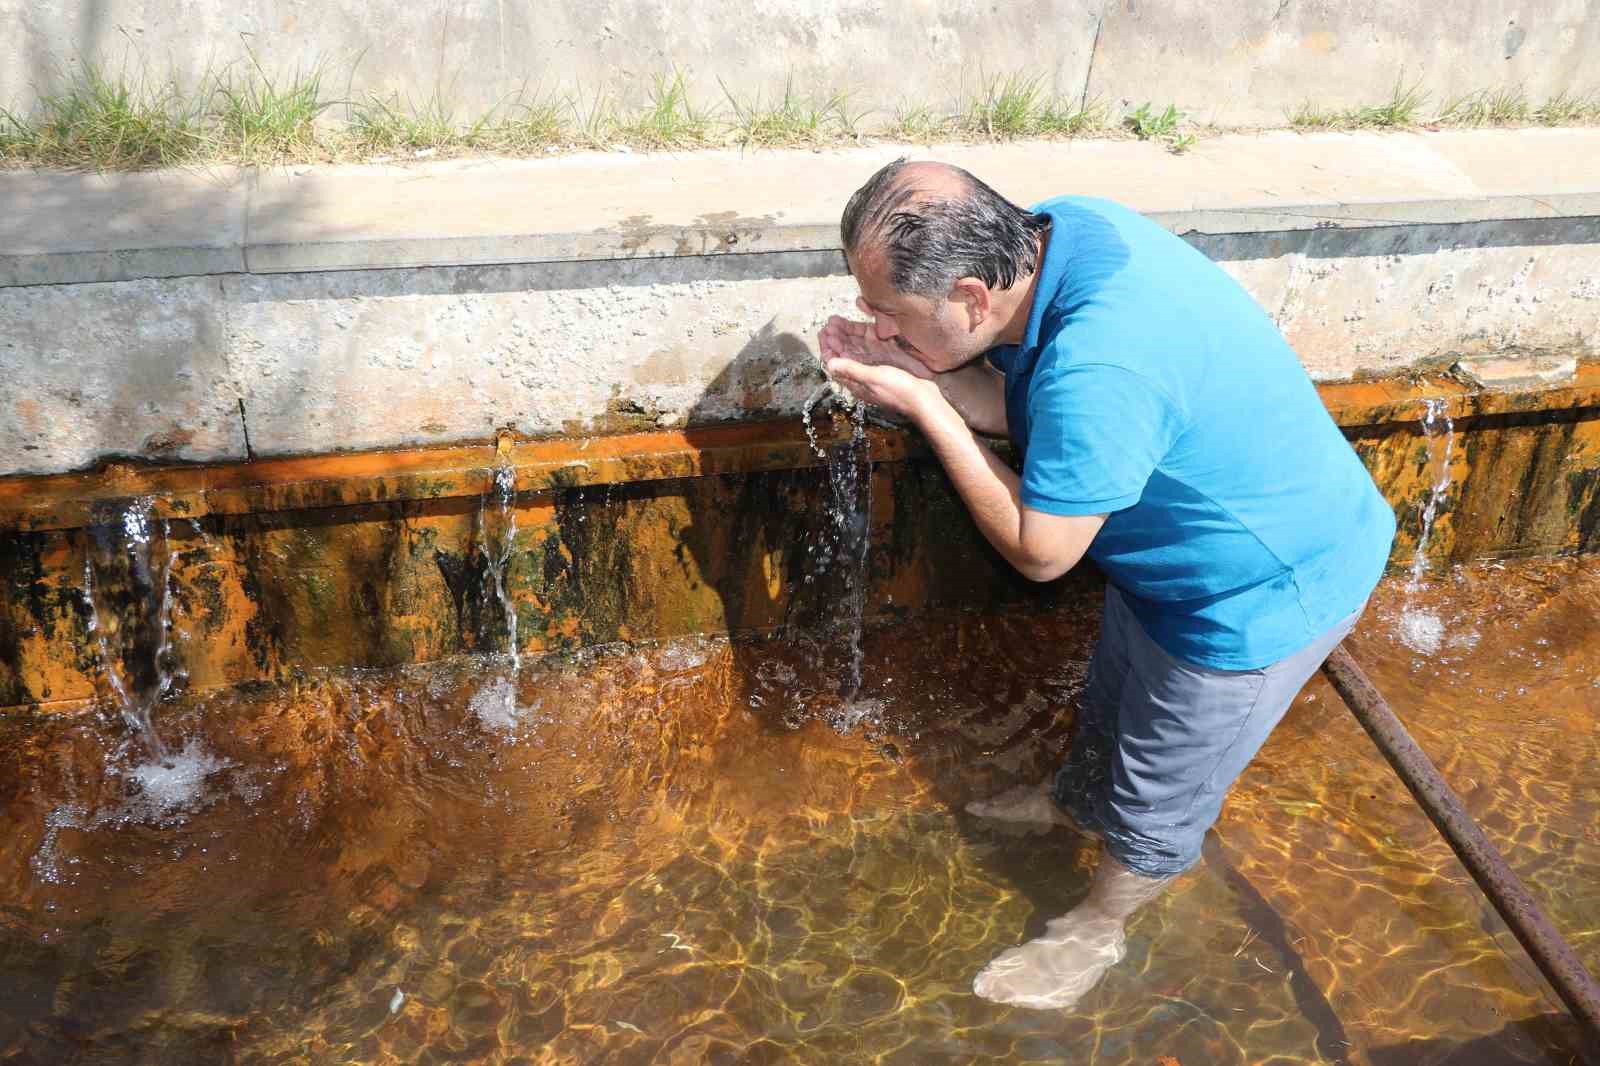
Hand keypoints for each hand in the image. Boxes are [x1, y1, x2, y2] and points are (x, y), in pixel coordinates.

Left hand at [817, 316, 942, 421]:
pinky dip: (862, 342)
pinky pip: (868, 353)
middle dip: (835, 341)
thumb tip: (829, 364)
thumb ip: (853, 370)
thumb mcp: (874, 377)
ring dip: (846, 339)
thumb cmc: (900, 391)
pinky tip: (861, 332)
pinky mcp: (884, 368)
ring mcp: (873, 373)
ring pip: (855, 354)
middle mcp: (861, 378)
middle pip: (843, 358)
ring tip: (839, 324)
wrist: (924, 399)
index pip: (835, 365)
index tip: (823, 333)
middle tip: (829, 325)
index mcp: (855, 383)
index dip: (828, 349)